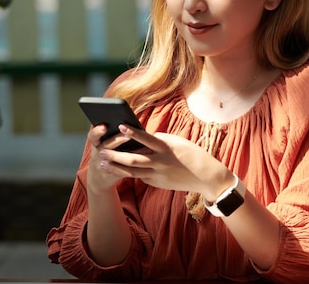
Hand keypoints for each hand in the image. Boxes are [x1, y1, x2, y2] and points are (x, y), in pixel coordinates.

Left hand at [92, 124, 233, 199]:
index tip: (120, 125)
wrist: (206, 176)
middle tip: (101, 152)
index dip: (132, 132)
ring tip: (103, 164)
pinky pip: (141, 177)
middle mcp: (161, 162)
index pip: (146, 138)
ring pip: (133, 172)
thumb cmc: (192, 154)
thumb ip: (160, 140)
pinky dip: (129, 172)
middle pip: (133, 159)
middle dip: (116, 156)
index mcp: (167, 147)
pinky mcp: (158, 183)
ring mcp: (159, 174)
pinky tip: (118, 170)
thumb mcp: (177, 142)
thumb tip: (143, 138)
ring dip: (116, 167)